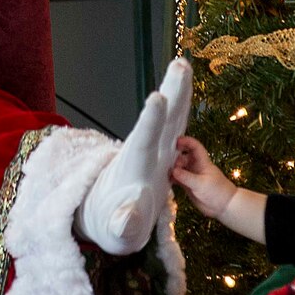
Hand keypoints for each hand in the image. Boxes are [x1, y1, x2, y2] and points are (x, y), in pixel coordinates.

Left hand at [77, 58, 192, 255]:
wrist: (109, 218)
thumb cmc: (114, 225)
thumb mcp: (119, 231)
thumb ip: (123, 224)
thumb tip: (124, 221)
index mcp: (135, 167)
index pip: (144, 141)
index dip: (150, 121)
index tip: (156, 97)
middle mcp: (145, 152)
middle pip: (161, 119)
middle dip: (171, 92)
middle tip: (179, 63)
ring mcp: (155, 149)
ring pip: (170, 116)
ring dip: (177, 91)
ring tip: (182, 63)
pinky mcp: (163, 150)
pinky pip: (175, 122)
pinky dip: (180, 103)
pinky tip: (184, 80)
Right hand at [169, 136, 238, 218]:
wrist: (224, 206)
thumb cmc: (217, 191)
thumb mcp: (201, 183)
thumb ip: (186, 177)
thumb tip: (173, 170)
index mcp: (202, 162)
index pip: (195, 147)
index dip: (186, 141)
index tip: (176, 142)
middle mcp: (196, 167)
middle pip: (183, 157)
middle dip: (175, 157)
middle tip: (166, 161)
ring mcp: (191, 176)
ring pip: (179, 168)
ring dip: (172, 168)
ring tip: (163, 171)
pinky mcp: (188, 185)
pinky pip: (177, 178)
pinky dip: (172, 178)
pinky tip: (165, 180)